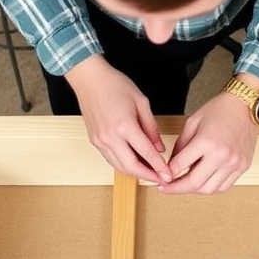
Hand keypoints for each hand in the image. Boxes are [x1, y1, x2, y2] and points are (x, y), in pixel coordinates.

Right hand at [66, 55, 172, 182]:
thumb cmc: (114, 85)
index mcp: (124, 125)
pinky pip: (111, 159)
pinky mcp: (95, 142)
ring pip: (119, 166)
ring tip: (150, 174)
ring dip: (136, 173)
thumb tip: (159, 147)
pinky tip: (135, 165)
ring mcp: (100, 141)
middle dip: (148, 176)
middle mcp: (110, 137)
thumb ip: (151, 127)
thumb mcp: (141, 102)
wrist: (90, 79)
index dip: (159, 166)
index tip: (168, 174)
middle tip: (161, 179)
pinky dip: (124, 165)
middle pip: (131, 166)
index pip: (146, 152)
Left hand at [161, 91, 258, 194]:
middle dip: (177, 188)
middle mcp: (222, 156)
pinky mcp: (243, 166)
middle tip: (168, 188)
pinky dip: (210, 187)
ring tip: (184, 185)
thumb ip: (180, 146)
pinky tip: (202, 182)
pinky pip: (224, 186)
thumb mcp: (192, 123)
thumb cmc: (220, 109)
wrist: (246, 104)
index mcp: (206, 142)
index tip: (162, 177)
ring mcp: (234, 163)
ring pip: (209, 189)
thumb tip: (172, 166)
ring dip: (194, 190)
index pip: (180, 165)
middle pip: (194, 183)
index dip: (168, 174)